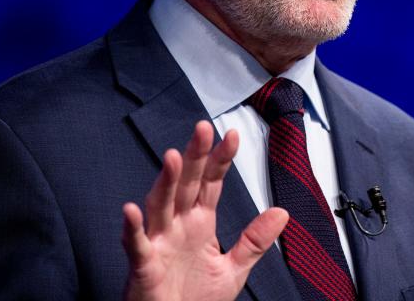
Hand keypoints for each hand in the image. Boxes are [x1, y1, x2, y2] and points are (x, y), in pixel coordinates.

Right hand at [121, 121, 288, 300]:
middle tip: (202, 129)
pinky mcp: (144, 266)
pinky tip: (131, 210)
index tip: (232, 135)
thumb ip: (254, 240)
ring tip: (173, 157)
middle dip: (194, 157)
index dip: (220, 159)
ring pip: (160, 206)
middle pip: (186, 184)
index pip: (211, 183)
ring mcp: (159, 243)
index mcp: (199, 223)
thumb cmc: (194, 300)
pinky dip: (133, 228)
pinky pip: (137, 245)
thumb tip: (282, 212)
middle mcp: (177, 226)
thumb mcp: (233, 269)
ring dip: (165, 182)